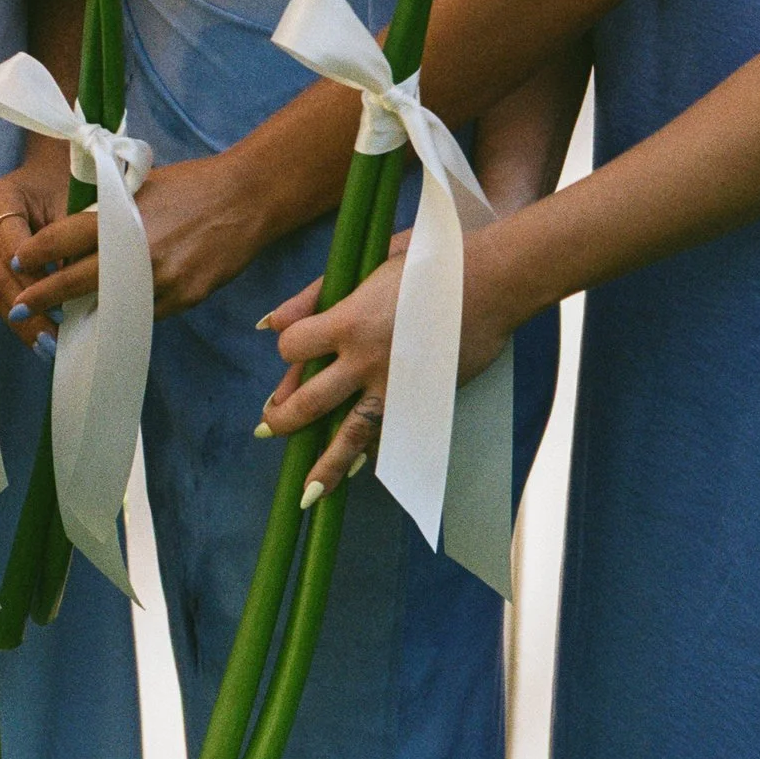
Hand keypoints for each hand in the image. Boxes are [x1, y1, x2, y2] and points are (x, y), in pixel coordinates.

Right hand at [0, 148, 72, 352]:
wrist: (49, 173)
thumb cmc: (67, 185)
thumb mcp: (73, 207)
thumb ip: (68, 247)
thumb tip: (68, 297)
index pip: (12, 250)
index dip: (34, 283)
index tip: (58, 311)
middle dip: (24, 310)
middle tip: (50, 340)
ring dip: (18, 320)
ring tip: (44, 345)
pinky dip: (14, 312)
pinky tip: (34, 335)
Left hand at [3, 147, 277, 325]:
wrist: (246, 198)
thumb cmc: (191, 185)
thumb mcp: (141, 187)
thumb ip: (108, 212)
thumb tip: (73, 237)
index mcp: (121, 216)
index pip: (62, 239)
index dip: (35, 254)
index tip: (19, 262)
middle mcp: (137, 251)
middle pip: (76, 281)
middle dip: (44, 296)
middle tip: (21, 306)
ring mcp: (162, 279)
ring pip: (109, 307)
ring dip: (83, 314)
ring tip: (61, 319)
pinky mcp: (185, 298)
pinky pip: (143, 315)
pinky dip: (123, 316)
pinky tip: (108, 320)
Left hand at [259, 228, 508, 502]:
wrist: (490, 281)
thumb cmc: (427, 265)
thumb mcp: (364, 266)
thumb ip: (314, 296)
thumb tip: (270, 323)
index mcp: (348, 321)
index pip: (292, 348)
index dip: (288, 348)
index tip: (294, 347)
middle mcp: (365, 360)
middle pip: (308, 402)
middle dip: (283, 418)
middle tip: (268, 426)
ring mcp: (396, 386)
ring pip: (349, 435)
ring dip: (325, 466)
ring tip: (307, 493)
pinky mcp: (424, 401)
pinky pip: (391, 437)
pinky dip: (375, 454)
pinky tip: (361, 469)